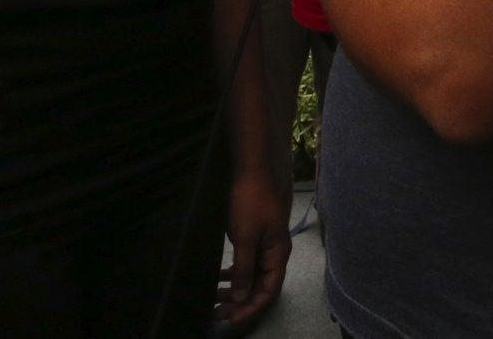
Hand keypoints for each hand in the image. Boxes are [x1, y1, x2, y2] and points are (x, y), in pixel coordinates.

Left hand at [214, 168, 288, 327]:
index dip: (250, 308)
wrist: (251, 173)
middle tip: (217, 312)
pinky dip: (234, 274)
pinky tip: (219, 278)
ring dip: (235, 289)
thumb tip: (242, 297)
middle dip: (240, 302)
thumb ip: (244, 269)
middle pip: (260, 287)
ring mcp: (265, 246)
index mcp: (278, 255)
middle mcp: (274, 254)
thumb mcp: (245, 238)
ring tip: (214, 298)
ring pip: (251, 277)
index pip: (268, 291)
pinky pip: (246, 265)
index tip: (229, 318)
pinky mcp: (255, 239)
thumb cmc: (251, 204)